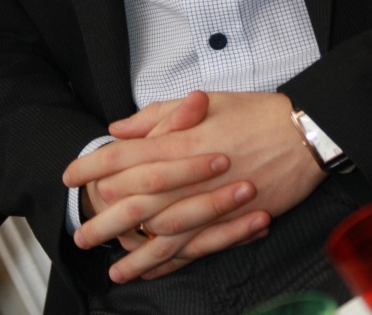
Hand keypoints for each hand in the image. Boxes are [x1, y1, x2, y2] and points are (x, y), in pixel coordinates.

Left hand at [64, 90, 324, 282]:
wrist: (302, 133)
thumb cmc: (254, 113)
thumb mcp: (204, 101)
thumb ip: (158, 116)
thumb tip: (120, 127)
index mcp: (178, 141)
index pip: (124, 156)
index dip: (93, 167)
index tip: (70, 175)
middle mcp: (187, 175)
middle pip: (134, 201)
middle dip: (102, 219)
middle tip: (79, 233)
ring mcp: (208, 202)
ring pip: (160, 234)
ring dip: (132, 251)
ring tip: (109, 264)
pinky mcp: (229, 223)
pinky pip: (192, 249)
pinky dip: (170, 261)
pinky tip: (153, 269)